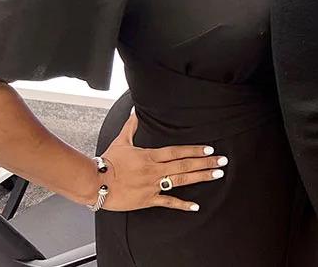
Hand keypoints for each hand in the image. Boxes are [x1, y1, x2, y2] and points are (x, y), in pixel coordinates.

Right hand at [99, 112, 227, 211]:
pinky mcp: (147, 200)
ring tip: (217, 174)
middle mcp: (154, 170)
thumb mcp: (120, 141)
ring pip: (181, 181)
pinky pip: (168, 202)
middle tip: (223, 161)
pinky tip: (195, 206)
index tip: (209, 149)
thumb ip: (131, 127)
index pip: (177, 151)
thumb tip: (133, 111)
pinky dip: (182, 205)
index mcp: (150, 156)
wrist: (94, 183)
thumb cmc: (106, 162)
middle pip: (184, 165)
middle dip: (206, 163)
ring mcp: (152, 186)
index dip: (194, 150)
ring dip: (201, 177)